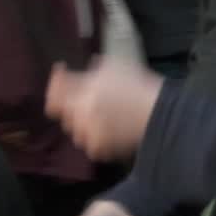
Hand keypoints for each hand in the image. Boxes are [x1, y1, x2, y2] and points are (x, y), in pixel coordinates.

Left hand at [45, 57, 163, 161]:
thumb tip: (86, 69)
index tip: (63, 75)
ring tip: (101, 117)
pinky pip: (91, 146)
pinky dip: (97, 139)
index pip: (54, 95)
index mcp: (80, 94)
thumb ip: (94, 68)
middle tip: (90, 98)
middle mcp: (80, 116)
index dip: (56, 85)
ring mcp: (89, 135)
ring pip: (76, 132)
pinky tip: (109, 131)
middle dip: (74, 105)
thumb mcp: (116, 66)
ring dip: (84, 124)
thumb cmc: (140, 85)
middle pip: (64, 114)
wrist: (160, 112)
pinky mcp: (101, 149)